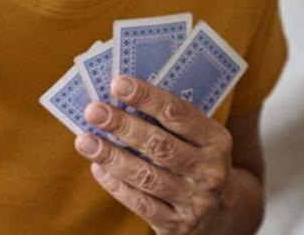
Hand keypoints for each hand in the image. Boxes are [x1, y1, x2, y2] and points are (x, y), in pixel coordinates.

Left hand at [76, 76, 238, 233]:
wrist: (219, 212)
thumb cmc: (197, 162)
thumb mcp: (199, 139)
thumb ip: (169, 123)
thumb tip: (121, 99)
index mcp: (217, 141)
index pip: (178, 113)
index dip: (147, 97)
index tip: (118, 84)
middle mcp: (209, 171)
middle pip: (160, 145)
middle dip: (123, 126)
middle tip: (94, 111)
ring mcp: (193, 200)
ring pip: (146, 176)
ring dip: (111, 156)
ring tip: (85, 140)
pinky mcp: (176, 225)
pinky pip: (139, 203)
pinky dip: (115, 184)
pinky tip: (97, 167)